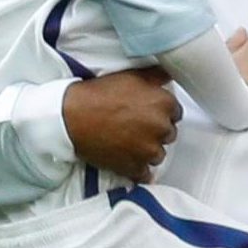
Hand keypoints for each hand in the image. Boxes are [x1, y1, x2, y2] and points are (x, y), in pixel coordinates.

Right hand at [62, 67, 181, 182]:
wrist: (72, 117)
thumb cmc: (100, 94)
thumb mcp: (131, 76)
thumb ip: (156, 75)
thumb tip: (170, 74)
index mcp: (163, 104)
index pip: (175, 112)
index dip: (161, 113)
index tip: (149, 113)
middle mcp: (161, 128)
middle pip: (169, 134)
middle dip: (156, 131)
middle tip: (136, 126)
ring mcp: (149, 150)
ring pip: (158, 154)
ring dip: (147, 150)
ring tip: (129, 142)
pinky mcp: (134, 168)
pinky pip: (145, 174)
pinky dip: (138, 169)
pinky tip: (128, 160)